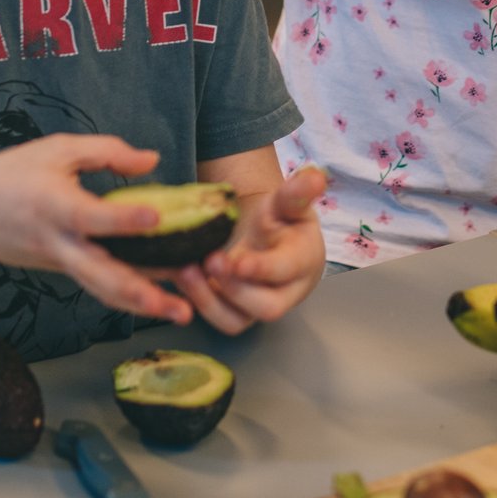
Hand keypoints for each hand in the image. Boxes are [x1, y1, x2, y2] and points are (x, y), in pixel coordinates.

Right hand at [0, 133, 197, 325]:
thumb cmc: (10, 176)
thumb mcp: (54, 151)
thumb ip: (105, 152)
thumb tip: (153, 161)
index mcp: (53, 206)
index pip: (92, 217)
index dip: (124, 219)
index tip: (157, 218)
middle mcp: (59, 243)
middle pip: (102, 275)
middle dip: (143, 292)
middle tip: (183, 305)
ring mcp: (62, 264)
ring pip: (104, 290)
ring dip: (144, 304)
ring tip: (183, 313)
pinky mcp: (66, 272)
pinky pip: (101, 285)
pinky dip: (131, 293)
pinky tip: (164, 296)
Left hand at [174, 166, 329, 333]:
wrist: (271, 238)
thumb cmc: (282, 220)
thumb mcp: (288, 202)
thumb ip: (297, 192)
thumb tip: (315, 176)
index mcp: (303, 261)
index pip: (286, 270)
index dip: (263, 268)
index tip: (237, 261)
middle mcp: (285, 292)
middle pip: (266, 307)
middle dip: (235, 289)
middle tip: (209, 261)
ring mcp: (257, 307)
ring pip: (236, 320)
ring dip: (207, 299)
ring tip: (185, 270)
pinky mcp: (234, 313)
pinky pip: (216, 318)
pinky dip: (196, 301)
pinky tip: (181, 276)